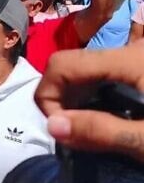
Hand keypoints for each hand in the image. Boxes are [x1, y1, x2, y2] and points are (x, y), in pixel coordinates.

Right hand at [37, 46, 143, 161]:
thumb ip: (102, 131)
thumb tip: (50, 126)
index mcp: (129, 59)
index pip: (63, 64)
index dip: (48, 96)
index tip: (61, 132)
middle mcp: (130, 49)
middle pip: (71, 63)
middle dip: (59, 97)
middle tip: (74, 132)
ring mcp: (137, 57)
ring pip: (86, 69)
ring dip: (75, 97)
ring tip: (90, 129)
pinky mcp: (141, 68)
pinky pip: (104, 74)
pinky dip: (94, 94)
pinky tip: (107, 118)